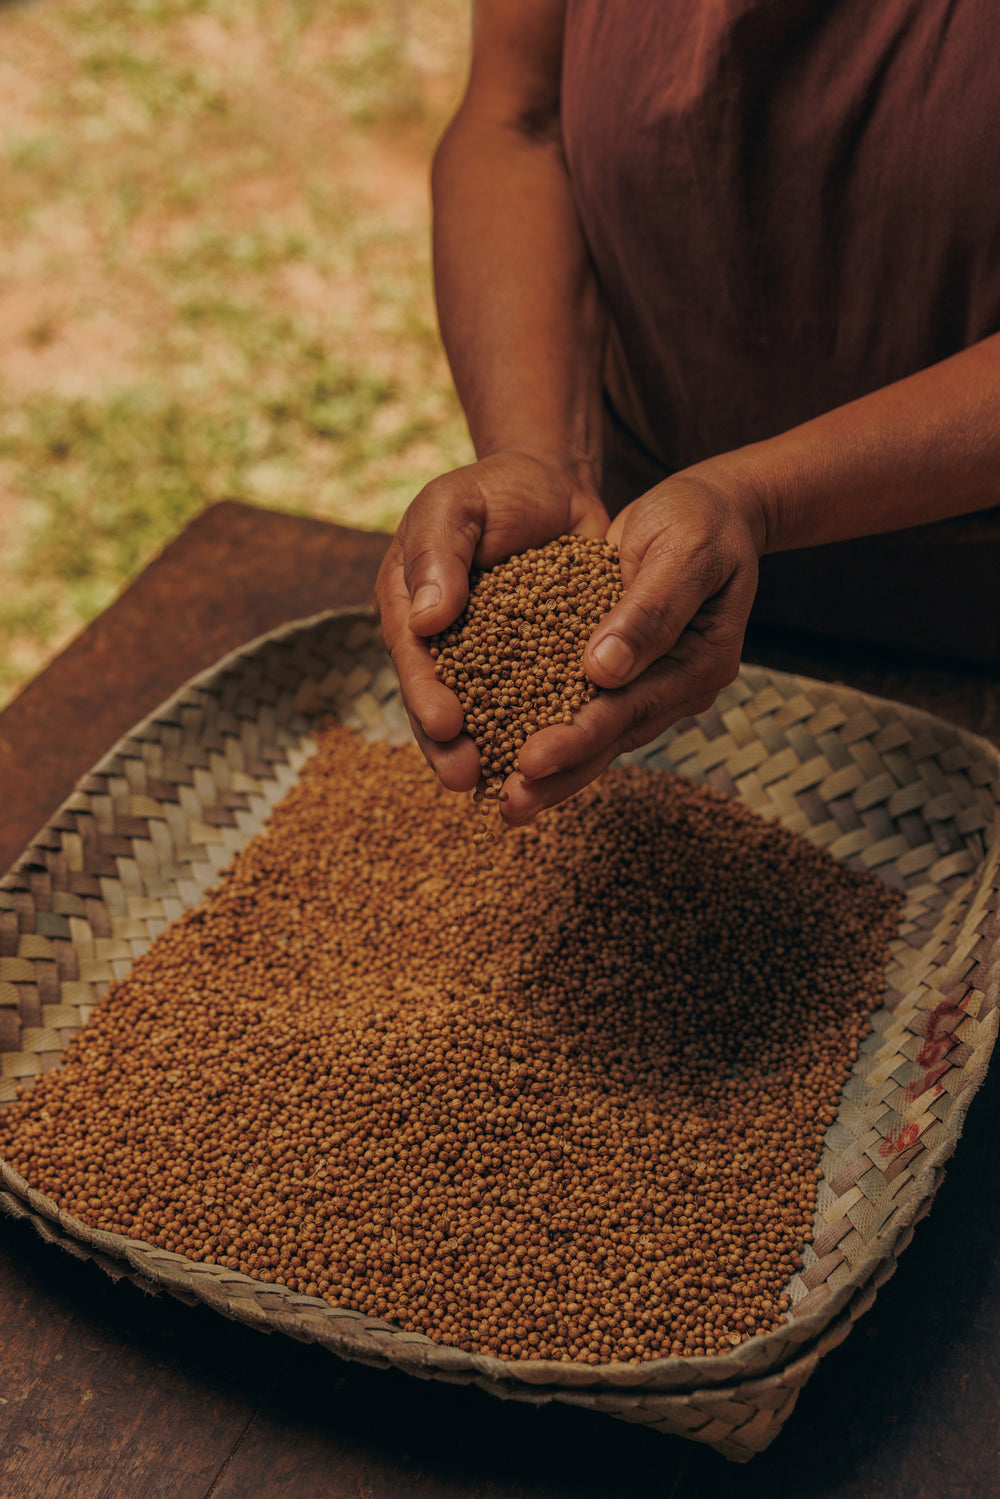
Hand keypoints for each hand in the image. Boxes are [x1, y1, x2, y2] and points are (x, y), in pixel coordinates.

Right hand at [374, 449, 608, 790]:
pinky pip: (538, 704)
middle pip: (440, 702)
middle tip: (467, 778)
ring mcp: (489, 660)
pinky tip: (561, 762)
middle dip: (450, 746)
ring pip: (487, 715)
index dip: (425, 695)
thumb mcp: (456, 507)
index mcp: (411, 608)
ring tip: (508, 788)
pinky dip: (544, 733)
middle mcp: (444, 644)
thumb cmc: (494, 489)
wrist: (556, 484)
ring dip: (494, 753)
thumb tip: (424, 620)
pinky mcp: (537, 665)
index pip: (412, 658)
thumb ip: (436, 556)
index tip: (445, 725)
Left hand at [500, 468, 767, 822]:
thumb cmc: (700, 520)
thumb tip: (603, 670)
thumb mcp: (682, 551)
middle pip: (612, 739)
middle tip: (510, 807)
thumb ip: (649, 609)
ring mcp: (655, 685)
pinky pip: (588, 711)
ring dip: (554, 773)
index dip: (579, 737)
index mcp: (700, 662)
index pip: (630, 709)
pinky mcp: (628, 674)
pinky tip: (511, 756)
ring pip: (599, 737)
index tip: (530, 760)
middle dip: (560, 775)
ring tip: (507, 806)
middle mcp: (679, 687)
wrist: (714, 510)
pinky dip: (552, 733)